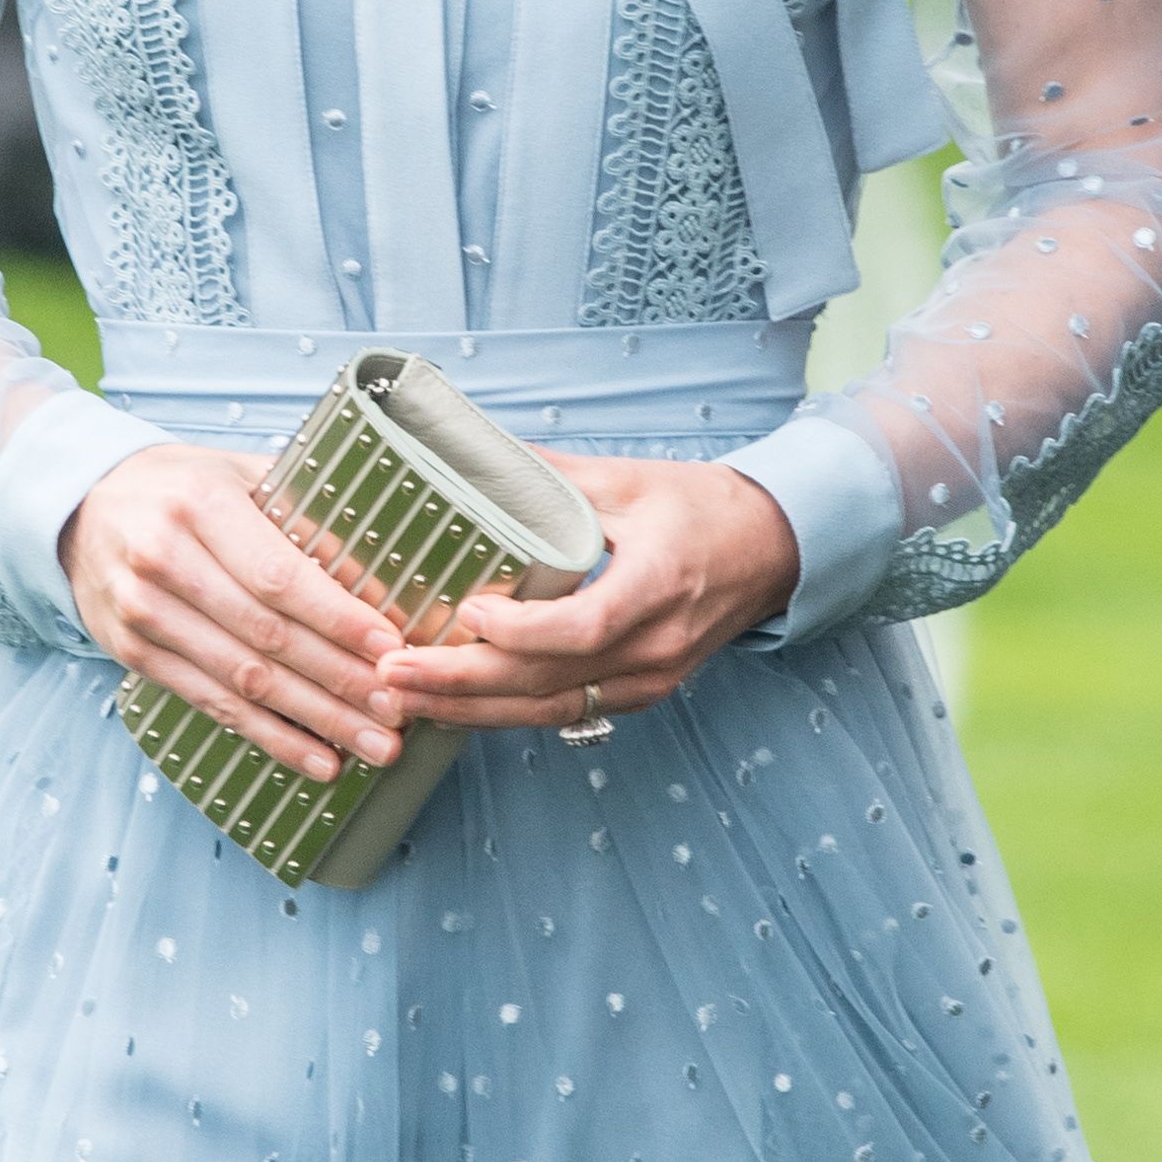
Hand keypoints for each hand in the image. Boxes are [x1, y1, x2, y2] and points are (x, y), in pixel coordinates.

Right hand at [60, 445, 407, 783]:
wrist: (80, 505)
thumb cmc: (181, 486)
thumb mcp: (237, 473)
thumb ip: (300, 510)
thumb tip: (376, 567)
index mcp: (201, 504)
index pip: (278, 575)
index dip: (336, 617)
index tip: (389, 648)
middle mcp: (165, 559)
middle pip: (266, 636)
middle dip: (338, 681)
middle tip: (396, 713)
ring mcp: (142, 613)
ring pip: (242, 680)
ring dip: (314, 720)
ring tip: (374, 746)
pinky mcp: (132, 654)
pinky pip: (211, 704)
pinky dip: (268, 737)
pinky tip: (317, 759)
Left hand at [373, 454, 799, 734]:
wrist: (769, 549)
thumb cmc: (699, 506)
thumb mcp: (626, 476)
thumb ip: (546, 474)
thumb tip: (468, 448)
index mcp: (659, 582)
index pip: (587, 626)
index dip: (523, 631)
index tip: (469, 612)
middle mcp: (655, 645)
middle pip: (550, 682)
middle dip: (463, 683)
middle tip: (392, 671)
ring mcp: (649, 679)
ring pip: (550, 711)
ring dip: (470, 709)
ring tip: (402, 696)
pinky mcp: (638, 693)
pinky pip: (565, 712)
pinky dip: (505, 712)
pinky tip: (453, 705)